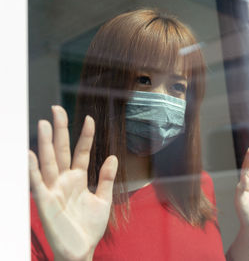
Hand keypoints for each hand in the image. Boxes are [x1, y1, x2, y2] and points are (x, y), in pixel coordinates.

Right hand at [29, 106, 117, 260]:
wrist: (81, 250)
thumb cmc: (89, 227)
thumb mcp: (103, 199)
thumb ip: (106, 178)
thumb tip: (112, 156)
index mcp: (79, 178)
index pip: (81, 152)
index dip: (85, 136)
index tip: (89, 119)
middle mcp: (64, 180)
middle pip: (61, 150)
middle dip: (60, 130)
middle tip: (57, 109)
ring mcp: (54, 189)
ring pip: (48, 161)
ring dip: (45, 143)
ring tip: (43, 124)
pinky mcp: (45, 202)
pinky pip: (37, 183)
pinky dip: (33, 169)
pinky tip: (30, 153)